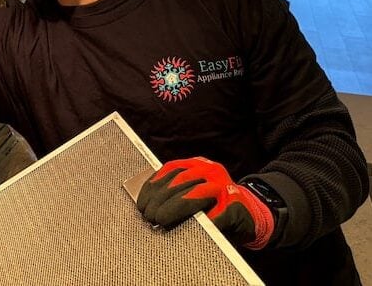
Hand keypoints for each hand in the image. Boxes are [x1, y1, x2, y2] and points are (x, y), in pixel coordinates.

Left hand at [136, 157, 274, 248]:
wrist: (252, 214)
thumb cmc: (217, 205)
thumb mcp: (195, 190)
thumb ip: (176, 192)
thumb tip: (148, 204)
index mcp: (198, 165)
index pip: (170, 170)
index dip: (153, 185)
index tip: (141, 202)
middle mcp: (211, 171)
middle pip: (179, 182)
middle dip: (160, 200)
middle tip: (148, 215)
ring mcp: (224, 188)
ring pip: (193, 196)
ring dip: (174, 210)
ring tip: (160, 220)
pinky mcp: (235, 207)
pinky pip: (213, 217)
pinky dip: (199, 223)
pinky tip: (187, 229)